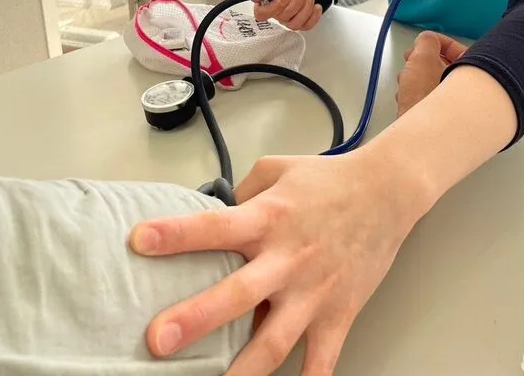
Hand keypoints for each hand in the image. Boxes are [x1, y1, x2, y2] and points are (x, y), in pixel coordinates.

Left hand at [130, 150, 428, 374]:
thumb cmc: (326, 180)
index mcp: (269, 217)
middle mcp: (288, 258)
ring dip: (242, 370)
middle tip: (158, 339)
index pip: (214, 225)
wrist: (384, 192)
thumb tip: (210, 213)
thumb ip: (240, 193)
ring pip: (274, 341)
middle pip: (238, 294)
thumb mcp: (275, 169)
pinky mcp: (339, 314)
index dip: (175, 234)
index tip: (139, 242)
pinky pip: (321, 362)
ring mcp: (314, 292)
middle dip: (197, 318)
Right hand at [253, 0, 330, 30]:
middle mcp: (277, 11)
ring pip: (294, 24)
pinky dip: (313, 16)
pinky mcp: (303, 20)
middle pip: (281, 17)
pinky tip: (316, 5)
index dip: (272, 9)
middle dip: (296, 2)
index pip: (261, 13)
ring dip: (305, 8)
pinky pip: (306, 26)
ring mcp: (290, 17)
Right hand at [396, 31, 467, 116]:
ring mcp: (457, 105)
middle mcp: (470, 89)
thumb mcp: (422, 57)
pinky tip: (409, 97)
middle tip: (412, 62)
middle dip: (422, 61)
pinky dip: (417, 93)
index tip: (421, 45)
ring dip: (417, 78)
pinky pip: (428, 96)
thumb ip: (425, 41)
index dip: (435, 43)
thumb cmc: (425, 98)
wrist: (419, 134)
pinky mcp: (443, 117)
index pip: (458, 48)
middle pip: (443, 64)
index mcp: (472, 71)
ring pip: (433, 80)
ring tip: (408, 83)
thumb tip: (426, 41)